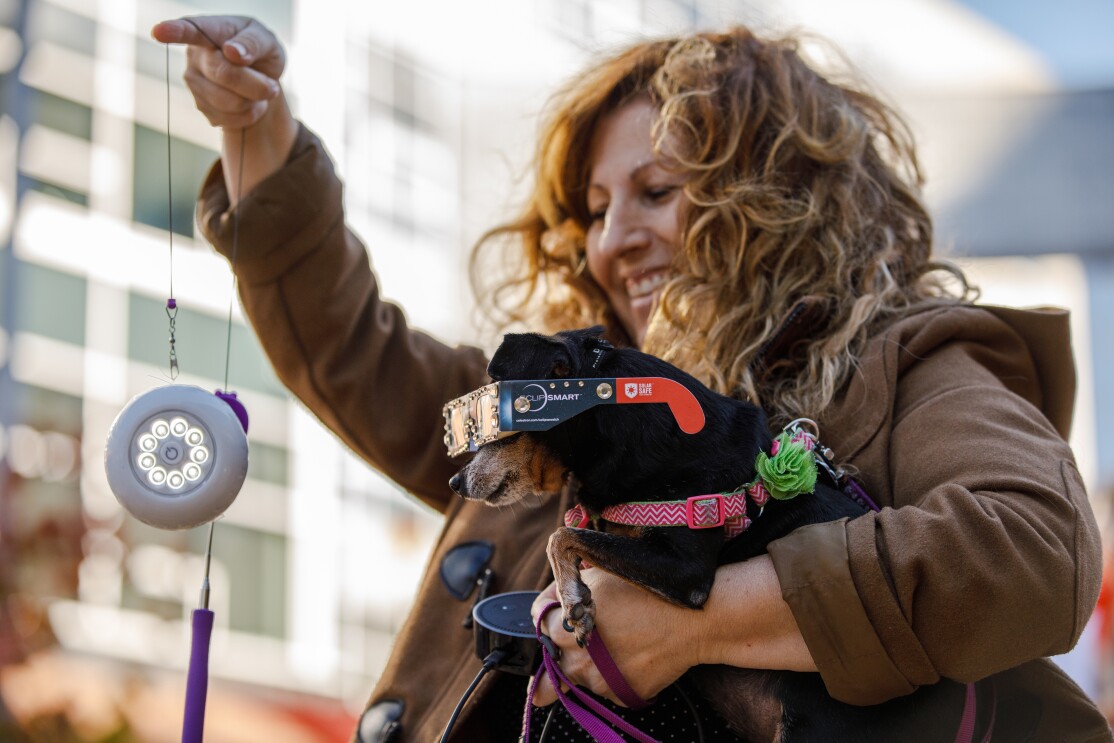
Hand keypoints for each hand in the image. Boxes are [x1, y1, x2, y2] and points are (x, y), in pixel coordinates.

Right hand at [151, 16, 283, 129]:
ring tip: (258, 91)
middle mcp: (195, 55)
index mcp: (210, 29)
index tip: (159, 32)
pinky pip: (229, 119)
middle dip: (256, 84)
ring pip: (228, 102)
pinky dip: (249, 115)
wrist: (260, 79)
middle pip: (224, 74)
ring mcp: (194, 82)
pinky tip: (249, 103)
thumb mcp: (267, 41)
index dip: (174, 31)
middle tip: (272, 86)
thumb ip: (253, 42)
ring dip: (254, 101)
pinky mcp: (201, 106)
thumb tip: (233, 52)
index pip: (190, 30)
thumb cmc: (260, 52)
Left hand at [528, 556, 816, 707]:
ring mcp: (598, 680)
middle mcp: (576, 658)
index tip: (565, 601)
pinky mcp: (620, 693)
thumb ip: (567, 588)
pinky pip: (603, 686)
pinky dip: (608, 673)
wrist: (694, 619)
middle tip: (586, 624)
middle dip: (562, 639)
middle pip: (552, 653)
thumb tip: (550, 597)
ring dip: (584, 659)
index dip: (551, 606)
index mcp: (565, 625)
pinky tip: (627, 653)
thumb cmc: (646, 589)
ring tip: (612, 639)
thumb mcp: (601, 575)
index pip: (540, 620)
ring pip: (576, 673)